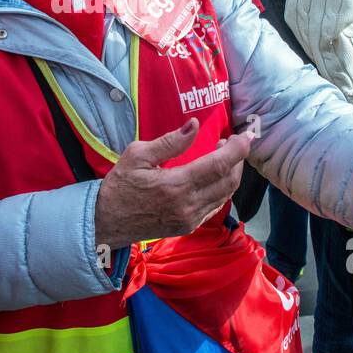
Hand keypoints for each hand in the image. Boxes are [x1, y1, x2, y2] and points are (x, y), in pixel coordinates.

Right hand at [94, 119, 251, 248]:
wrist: (106, 222)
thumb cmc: (119, 185)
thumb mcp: (137, 155)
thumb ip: (169, 142)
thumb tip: (194, 125)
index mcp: (176, 185)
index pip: (219, 165)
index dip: (238, 149)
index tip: (246, 135)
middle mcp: (188, 205)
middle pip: (229, 181)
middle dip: (238, 160)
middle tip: (233, 142)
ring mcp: (190, 219)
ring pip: (225, 195)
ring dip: (230, 174)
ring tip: (222, 155)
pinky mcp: (188, 226)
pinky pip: (214, 206)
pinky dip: (220, 189)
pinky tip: (212, 176)